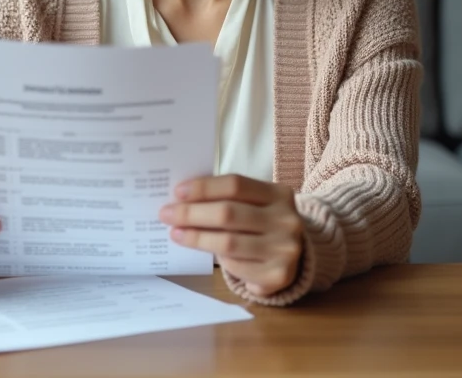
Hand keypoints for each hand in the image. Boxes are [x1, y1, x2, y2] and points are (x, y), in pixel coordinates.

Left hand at [158, 174, 304, 296]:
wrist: (295, 257)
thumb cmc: (263, 224)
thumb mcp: (255, 204)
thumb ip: (228, 198)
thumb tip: (183, 198)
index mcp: (279, 194)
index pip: (235, 185)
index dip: (204, 187)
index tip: (178, 191)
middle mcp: (286, 221)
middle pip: (228, 213)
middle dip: (191, 213)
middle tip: (166, 213)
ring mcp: (284, 250)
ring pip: (227, 243)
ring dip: (195, 237)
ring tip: (175, 233)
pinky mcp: (277, 275)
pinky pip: (235, 266)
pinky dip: (217, 259)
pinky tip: (206, 253)